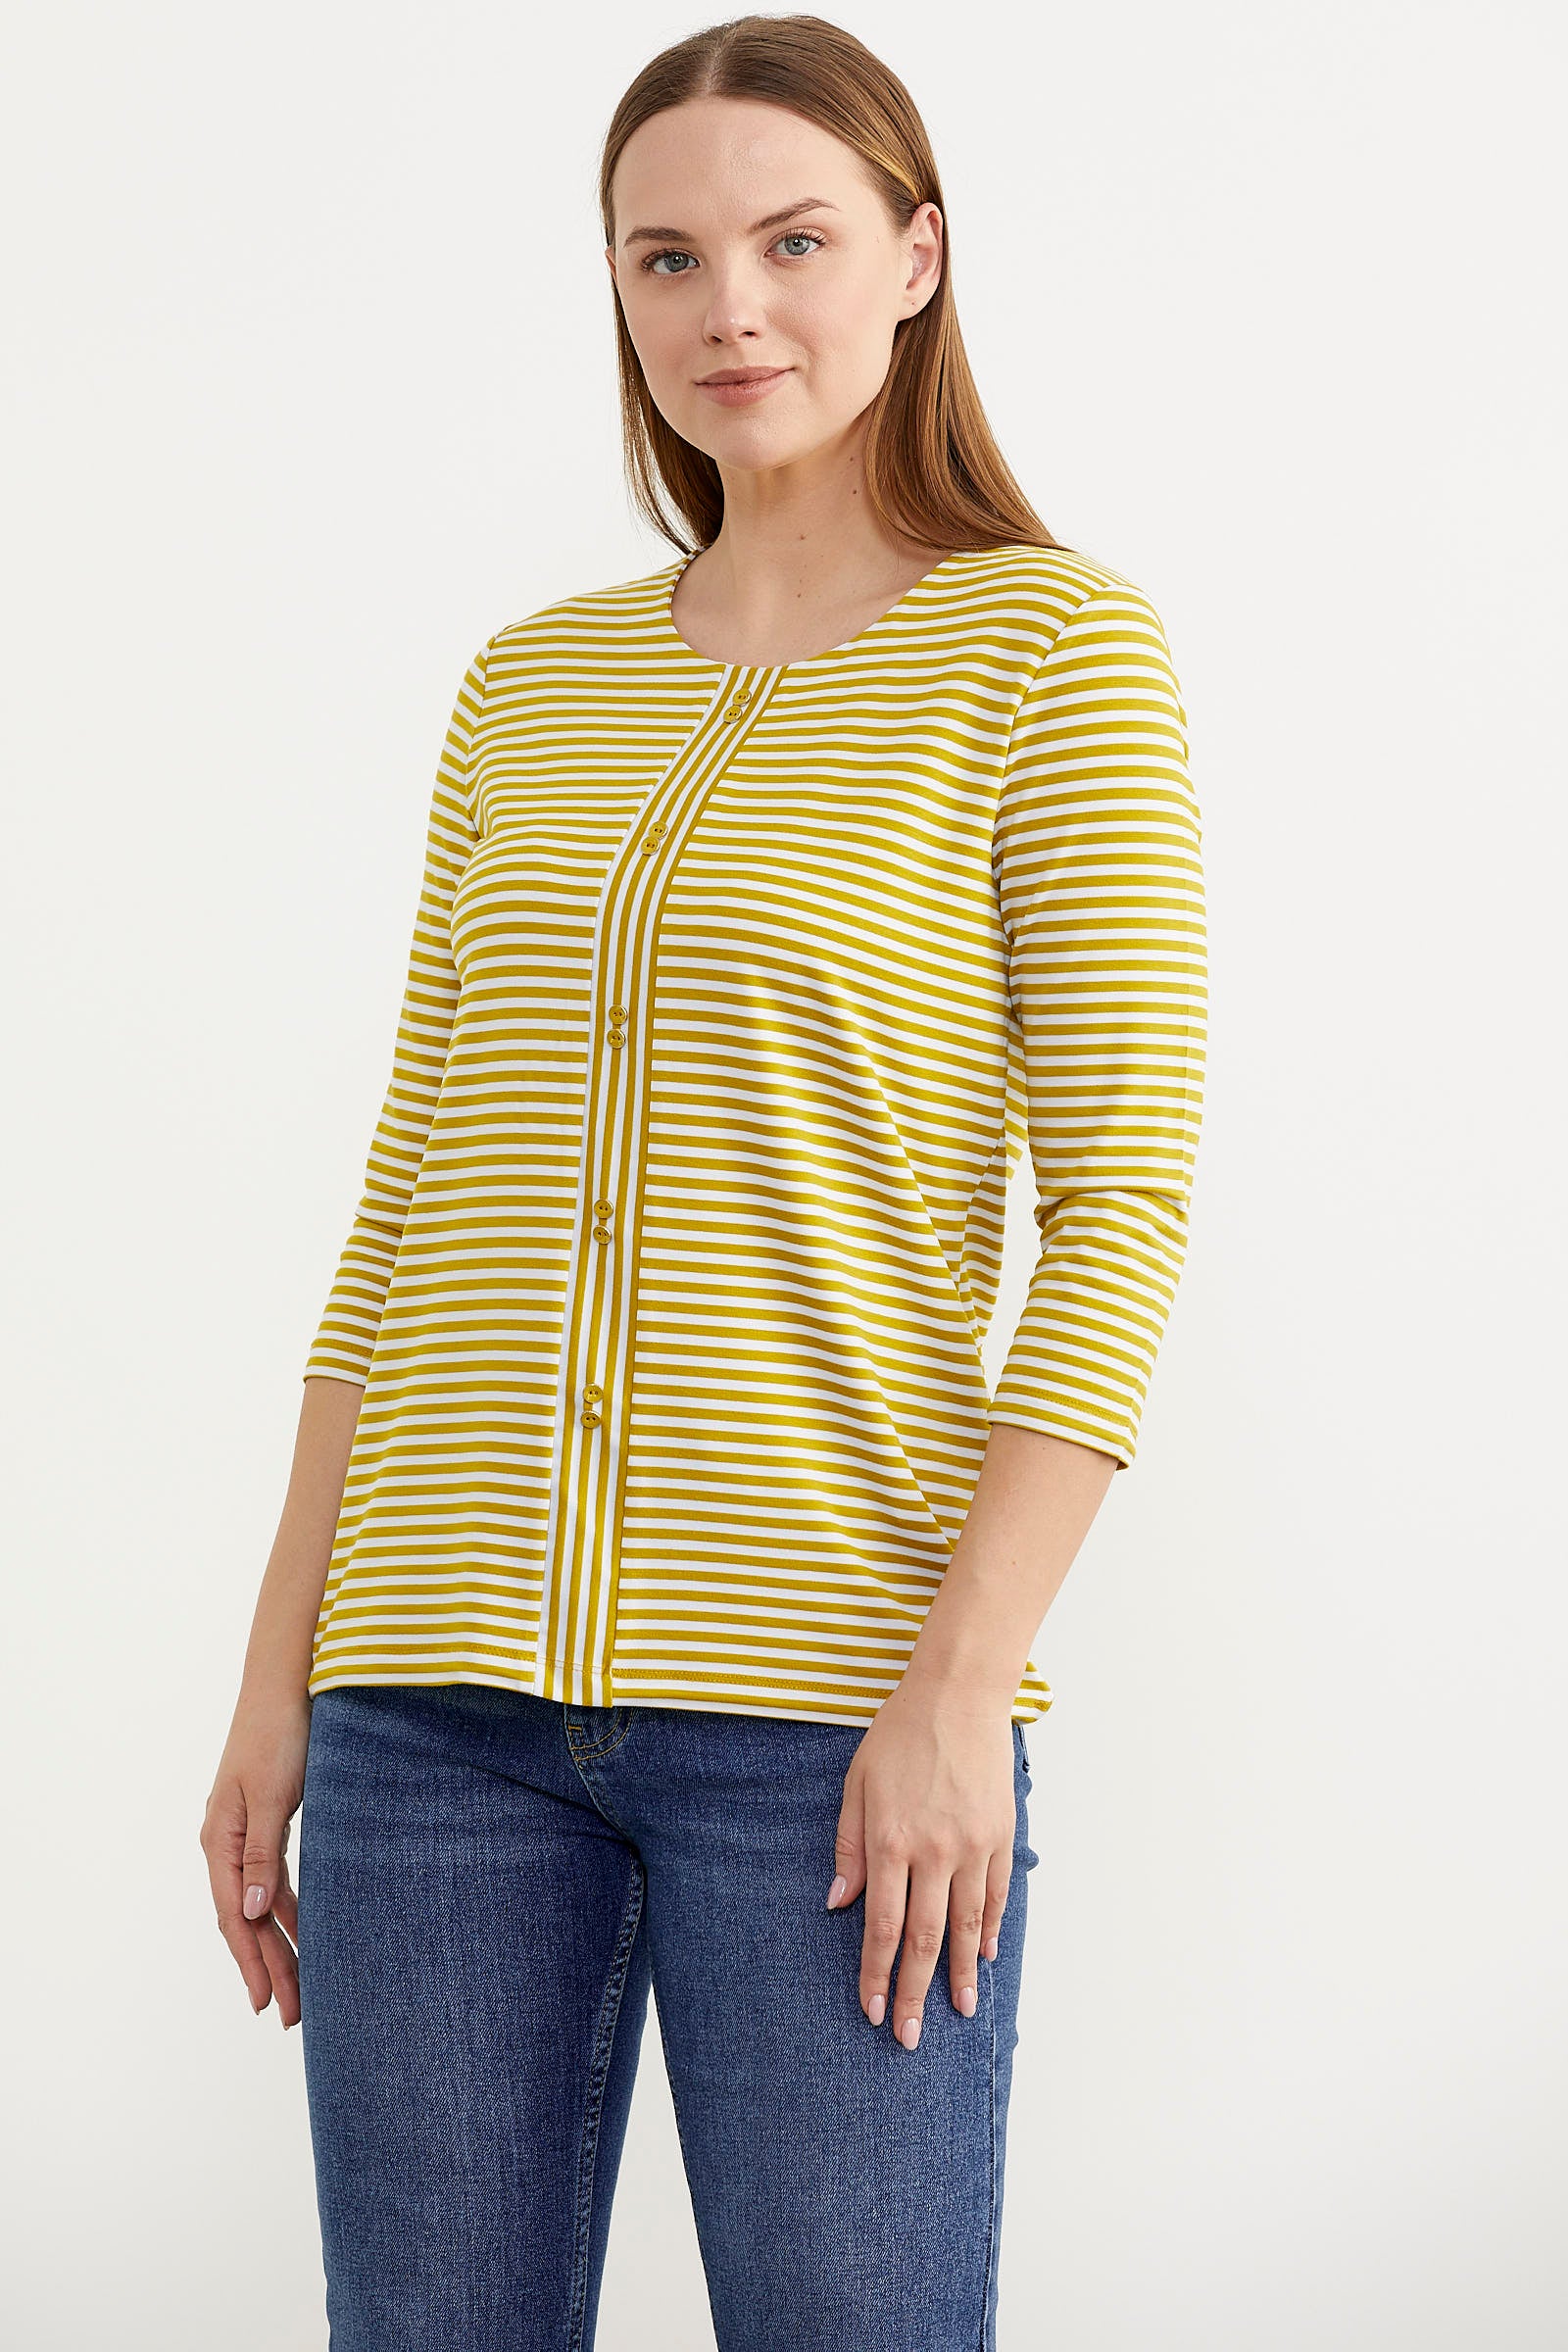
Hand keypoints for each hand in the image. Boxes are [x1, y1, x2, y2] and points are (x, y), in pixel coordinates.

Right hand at [200, 1685, 310, 2027]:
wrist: (286, 1684)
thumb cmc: (278, 1733)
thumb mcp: (272, 1795)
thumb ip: (262, 1854)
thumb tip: (250, 1912)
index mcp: (222, 1840)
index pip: (234, 1917)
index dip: (251, 1962)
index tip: (266, 2003)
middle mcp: (229, 1843)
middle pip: (247, 1919)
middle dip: (270, 1966)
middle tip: (292, 2014)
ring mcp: (248, 1834)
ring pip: (262, 1904)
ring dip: (281, 1944)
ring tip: (302, 1987)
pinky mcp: (269, 1823)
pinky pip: (275, 1880)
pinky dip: (289, 1910)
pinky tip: (306, 1932)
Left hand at [828, 1676, 1016, 2049]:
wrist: (957, 1695)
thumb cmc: (899, 1735)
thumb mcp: (857, 1785)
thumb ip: (849, 1847)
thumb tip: (838, 1903)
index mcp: (890, 1841)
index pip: (880, 1926)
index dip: (874, 1974)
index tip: (871, 2012)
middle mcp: (932, 1852)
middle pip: (923, 1939)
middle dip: (914, 1992)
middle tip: (910, 2037)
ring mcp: (971, 1846)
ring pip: (965, 1926)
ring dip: (960, 1974)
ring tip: (959, 2011)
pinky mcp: (999, 1835)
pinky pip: (995, 1895)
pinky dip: (989, 1929)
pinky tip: (984, 1956)